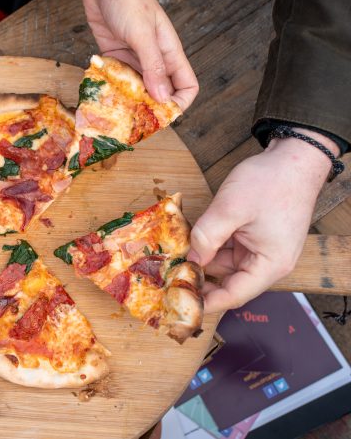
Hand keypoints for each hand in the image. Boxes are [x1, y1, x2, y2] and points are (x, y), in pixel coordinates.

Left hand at [75, 0, 197, 109]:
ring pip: (136, 89)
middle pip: (159, 93)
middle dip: (148, 108)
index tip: (162, 116)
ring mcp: (133, 58)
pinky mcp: (114, 57)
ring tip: (114, 112)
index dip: (179, 104)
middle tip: (132, 120)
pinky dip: (110, 88)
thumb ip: (152, 65)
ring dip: (127, 100)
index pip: (186, 86)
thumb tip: (162, 97)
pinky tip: (101, 93)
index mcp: (169, 52)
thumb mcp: (142, 33)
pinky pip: (116, 80)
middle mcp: (154, 59)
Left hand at [189, 129, 336, 311]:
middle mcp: (268, 262)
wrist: (293, 158)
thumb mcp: (230, 209)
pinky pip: (228, 249)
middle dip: (199, 279)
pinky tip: (189, 241)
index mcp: (270, 265)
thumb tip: (190, 259)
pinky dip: (210, 246)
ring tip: (173, 258)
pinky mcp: (255, 236)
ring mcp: (262, 249)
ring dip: (202, 260)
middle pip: (228, 281)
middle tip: (168, 279)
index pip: (234, 295)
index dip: (206, 301)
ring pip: (224, 264)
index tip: (180, 304)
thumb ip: (207, 237)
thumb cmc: (270, 183)